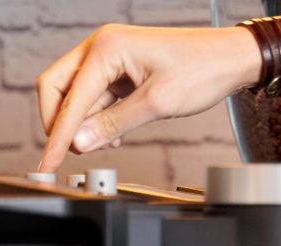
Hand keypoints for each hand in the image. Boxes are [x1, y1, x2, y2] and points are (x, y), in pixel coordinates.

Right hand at [37, 24, 258, 171]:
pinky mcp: (122, 68)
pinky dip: (100, 117)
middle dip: (60, 123)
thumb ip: (114, 123)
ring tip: (104, 145)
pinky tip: (113, 135)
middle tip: (70, 153)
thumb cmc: (202, 70)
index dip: (57, 135)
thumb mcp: (157, 104)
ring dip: (84, 123)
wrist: (232, 58)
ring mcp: (111, 57)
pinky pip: (97, 95)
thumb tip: (79, 141)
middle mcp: (101, 47)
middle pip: (58, 88)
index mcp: (106, 48)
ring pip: (78, 94)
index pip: (68, 98)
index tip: (47, 163)